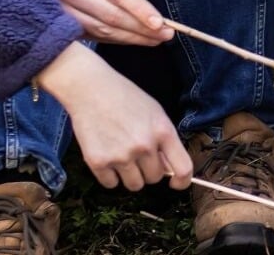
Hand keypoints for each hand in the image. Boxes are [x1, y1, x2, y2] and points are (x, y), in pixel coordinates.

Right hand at [37, 45, 192, 189]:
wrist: (91, 89)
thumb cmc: (125, 98)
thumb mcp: (155, 112)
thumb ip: (164, 140)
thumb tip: (168, 169)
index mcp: (163, 131)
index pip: (183, 168)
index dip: (182, 181)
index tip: (175, 183)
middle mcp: (144, 146)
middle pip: (154, 178)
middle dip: (148, 170)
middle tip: (137, 154)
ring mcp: (120, 156)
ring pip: (134, 185)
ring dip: (130, 176)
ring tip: (122, 156)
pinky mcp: (98, 162)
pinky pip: (110, 184)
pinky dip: (110, 176)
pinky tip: (107, 156)